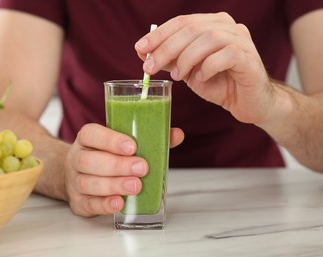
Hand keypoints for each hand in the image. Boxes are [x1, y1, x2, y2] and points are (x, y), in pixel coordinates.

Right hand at [64, 123, 183, 216]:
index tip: (132, 146)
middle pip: (90, 161)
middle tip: (141, 168)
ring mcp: (75, 180)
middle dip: (117, 165)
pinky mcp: (78, 201)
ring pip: (88, 183)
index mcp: (87, 139)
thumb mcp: (121, 142)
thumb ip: (148, 138)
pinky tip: (119, 203)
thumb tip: (177, 135)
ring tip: (135, 186)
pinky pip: (88, 204)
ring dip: (113, 185)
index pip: (92, 134)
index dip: (110, 140)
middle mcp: (77, 158)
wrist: (77, 172)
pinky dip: (104, 205)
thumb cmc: (105, 155)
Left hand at [135, 12, 275, 124]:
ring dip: (186, 59)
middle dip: (166, 48)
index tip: (140, 48)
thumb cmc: (219, 83)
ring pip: (208, 39)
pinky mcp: (249, 58)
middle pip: (192, 29)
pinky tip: (201, 78)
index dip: (159, 34)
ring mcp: (242, 41)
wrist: (249, 102)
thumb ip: (171, 59)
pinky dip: (208, 67)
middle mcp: (228, 27)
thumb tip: (143, 52)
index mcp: (212, 24)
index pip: (182, 22)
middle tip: (150, 67)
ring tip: (177, 76)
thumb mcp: (189, 70)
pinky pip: (225, 55)